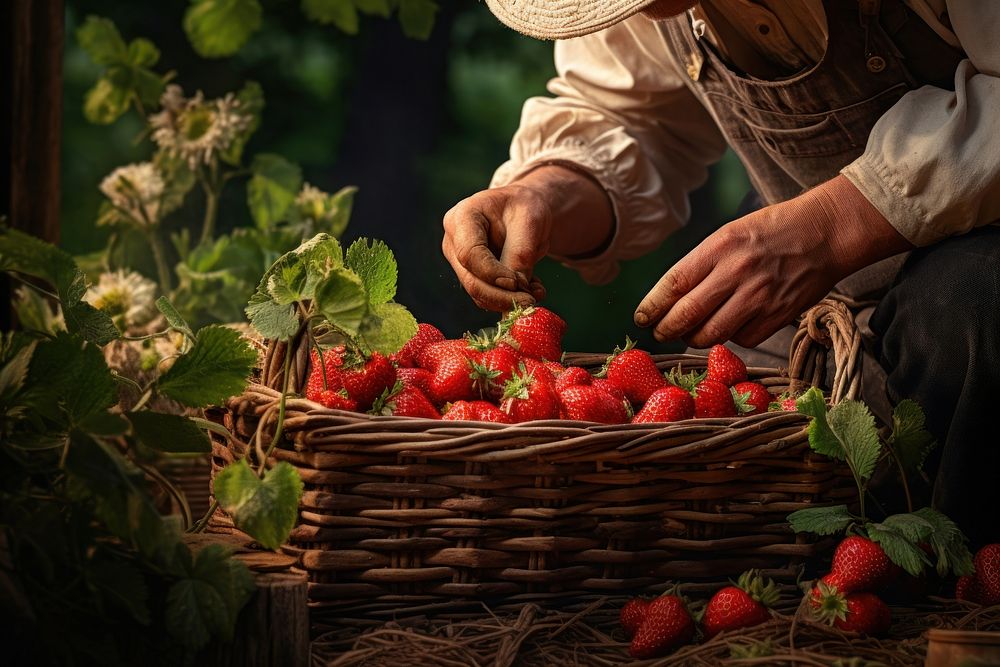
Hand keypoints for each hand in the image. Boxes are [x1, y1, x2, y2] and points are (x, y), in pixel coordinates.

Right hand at [442, 165, 614, 311]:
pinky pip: (488, 295)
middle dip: (502, 296)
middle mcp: (454, 242)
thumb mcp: (529, 221)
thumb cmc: (524, 207)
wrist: (524, 210)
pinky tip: (532, 290)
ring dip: (509, 300)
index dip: (492, 273)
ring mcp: (460, 261)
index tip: (518, 283)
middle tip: (530, 302)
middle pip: (471, 280)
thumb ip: (520, 253)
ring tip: (537, 293)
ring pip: (479, 293)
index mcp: (462, 217)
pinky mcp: (472, 275)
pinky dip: (510, 298)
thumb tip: (517, 289)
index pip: (470, 254)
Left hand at [633, 175, 912, 347]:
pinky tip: (732, 325)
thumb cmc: (772, 230)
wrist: (826, 232)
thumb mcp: (730, 233)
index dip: (652, 307)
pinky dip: (731, 337)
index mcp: (720, 247)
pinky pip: (742, 339)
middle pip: (687, 316)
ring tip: (693, 332)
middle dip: (667, 330)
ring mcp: (759, 297)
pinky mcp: (778, 316)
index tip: (641, 318)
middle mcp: (737, 273)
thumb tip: (672, 297)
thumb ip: (702, 263)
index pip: (673, 284)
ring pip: (711, 335)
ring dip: (696, 338)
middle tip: (661, 333)